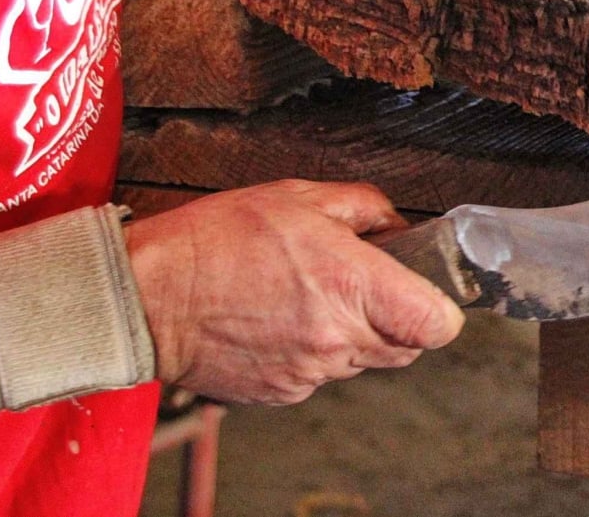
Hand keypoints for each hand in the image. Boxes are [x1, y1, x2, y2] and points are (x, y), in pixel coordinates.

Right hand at [125, 180, 464, 404]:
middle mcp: (338, 337)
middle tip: (365, 287)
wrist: (148, 295)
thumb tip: (397, 225)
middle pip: (407, 348)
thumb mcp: (299, 196)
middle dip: (398, 319)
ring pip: (364, 362)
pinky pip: (322, 376)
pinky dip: (315, 353)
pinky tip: (283, 321)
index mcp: (353, 285)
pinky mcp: (283, 392)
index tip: (425, 291)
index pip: (437, 325)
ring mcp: (311, 371)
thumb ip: (365, 207)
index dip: (440, 309)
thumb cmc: (217, 240)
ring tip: (311, 298)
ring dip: (354, 336)